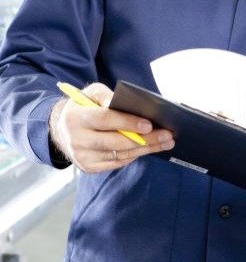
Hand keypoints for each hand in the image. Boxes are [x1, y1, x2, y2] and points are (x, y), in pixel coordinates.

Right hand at [49, 82, 174, 172]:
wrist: (61, 129)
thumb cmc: (83, 107)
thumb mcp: (91, 93)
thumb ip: (107, 96)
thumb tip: (129, 104)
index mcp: (75, 118)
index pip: (106, 120)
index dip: (128, 123)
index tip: (149, 124)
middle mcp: (77, 140)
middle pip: (117, 142)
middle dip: (146, 139)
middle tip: (167, 135)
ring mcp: (83, 157)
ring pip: (121, 154)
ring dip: (147, 148)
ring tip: (166, 142)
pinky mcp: (89, 167)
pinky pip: (118, 162)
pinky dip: (136, 155)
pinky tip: (151, 148)